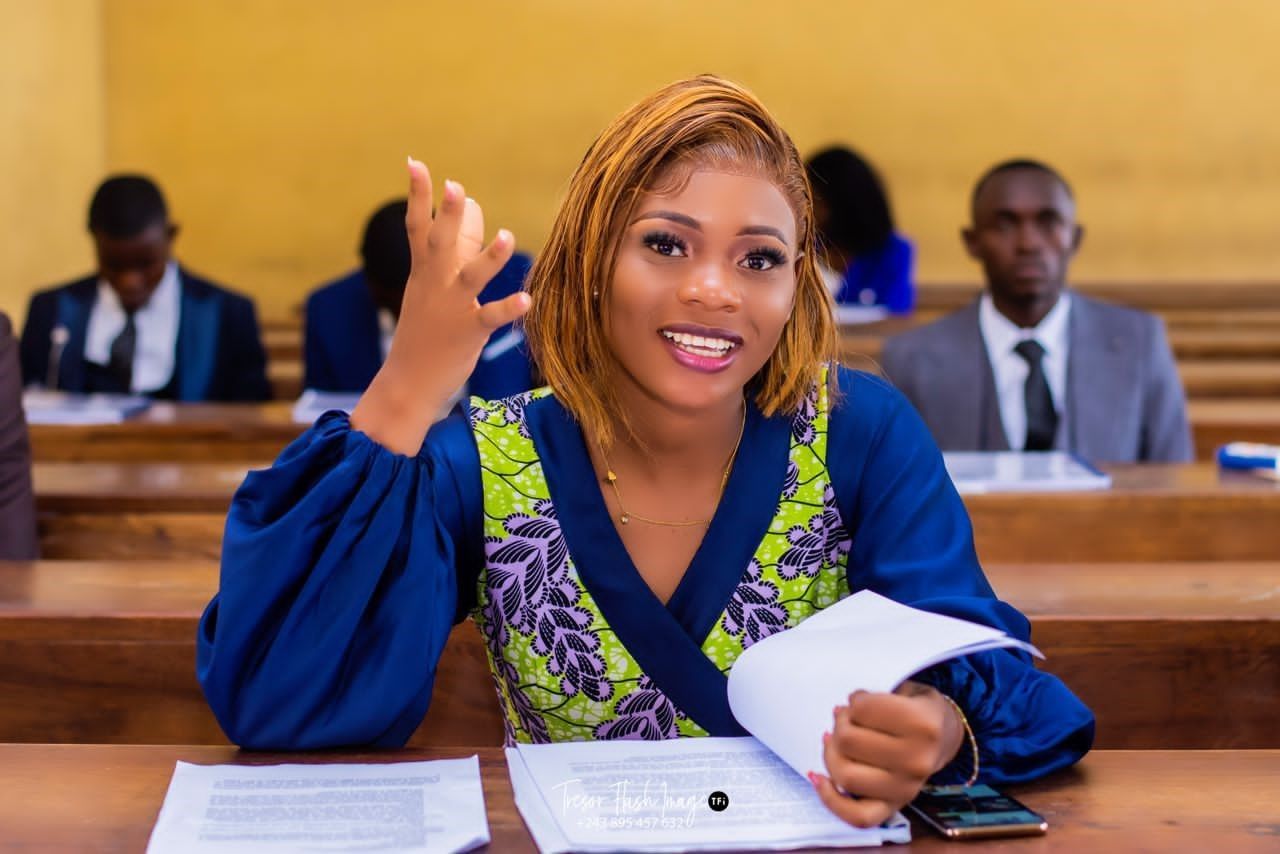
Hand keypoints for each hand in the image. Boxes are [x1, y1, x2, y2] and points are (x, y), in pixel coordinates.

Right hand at [351, 158, 530, 453]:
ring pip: (470, 277)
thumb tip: (474, 212)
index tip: (415, 163)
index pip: (417, 227)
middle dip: (449, 216)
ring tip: (506, 237)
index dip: (417, 195)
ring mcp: (451, 308)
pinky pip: (489, 318)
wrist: (407, 384)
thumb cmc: (424, 333)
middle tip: (456, 186)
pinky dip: (507, 308)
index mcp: (423, 273)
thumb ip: (453, 252)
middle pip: (440, 244)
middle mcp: (435, 285)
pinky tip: (526, 300)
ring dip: (489, 258)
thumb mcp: (431, 290)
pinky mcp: (468, 334)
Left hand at [809, 681, 964, 828]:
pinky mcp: (894, 807)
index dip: (855, 700)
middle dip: (840, 724)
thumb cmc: (916, 711)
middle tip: (847, 719)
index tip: (861, 700)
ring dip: (831, 754)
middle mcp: (917, 761)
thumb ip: (872, 699)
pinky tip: (819, 778)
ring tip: (836, 742)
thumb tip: (839, 713)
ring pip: (845, 776)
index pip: (862, 709)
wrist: (944, 737)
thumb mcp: (904, 691)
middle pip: (848, 741)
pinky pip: (856, 815)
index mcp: (923, 725)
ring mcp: (905, 788)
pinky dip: (831, 799)